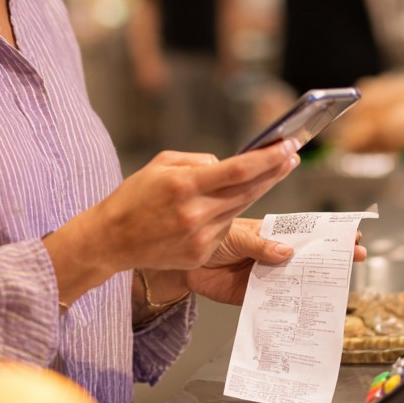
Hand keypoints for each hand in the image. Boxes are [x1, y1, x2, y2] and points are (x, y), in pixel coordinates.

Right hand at [42, 140, 301, 306]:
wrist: (112, 239)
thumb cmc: (134, 196)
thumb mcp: (161, 164)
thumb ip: (197, 161)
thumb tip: (225, 166)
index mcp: (186, 185)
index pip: (238, 170)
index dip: (267, 159)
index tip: (287, 147)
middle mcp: (196, 213)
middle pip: (248, 191)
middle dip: (274, 172)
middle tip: (291, 156)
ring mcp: (200, 237)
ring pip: (239, 209)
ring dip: (257, 191)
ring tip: (270, 174)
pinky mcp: (200, 255)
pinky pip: (223, 228)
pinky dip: (226, 215)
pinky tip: (219, 207)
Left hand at [186, 220, 367, 305]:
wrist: (182, 262)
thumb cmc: (208, 239)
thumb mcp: (235, 235)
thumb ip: (259, 245)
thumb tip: (287, 252)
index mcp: (270, 233)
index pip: (303, 231)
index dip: (327, 233)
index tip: (352, 234)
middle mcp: (272, 254)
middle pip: (307, 257)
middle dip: (331, 258)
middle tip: (356, 258)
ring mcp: (265, 276)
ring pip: (295, 280)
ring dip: (314, 285)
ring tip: (336, 289)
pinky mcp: (254, 296)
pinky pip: (275, 303)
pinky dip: (289, 309)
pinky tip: (304, 313)